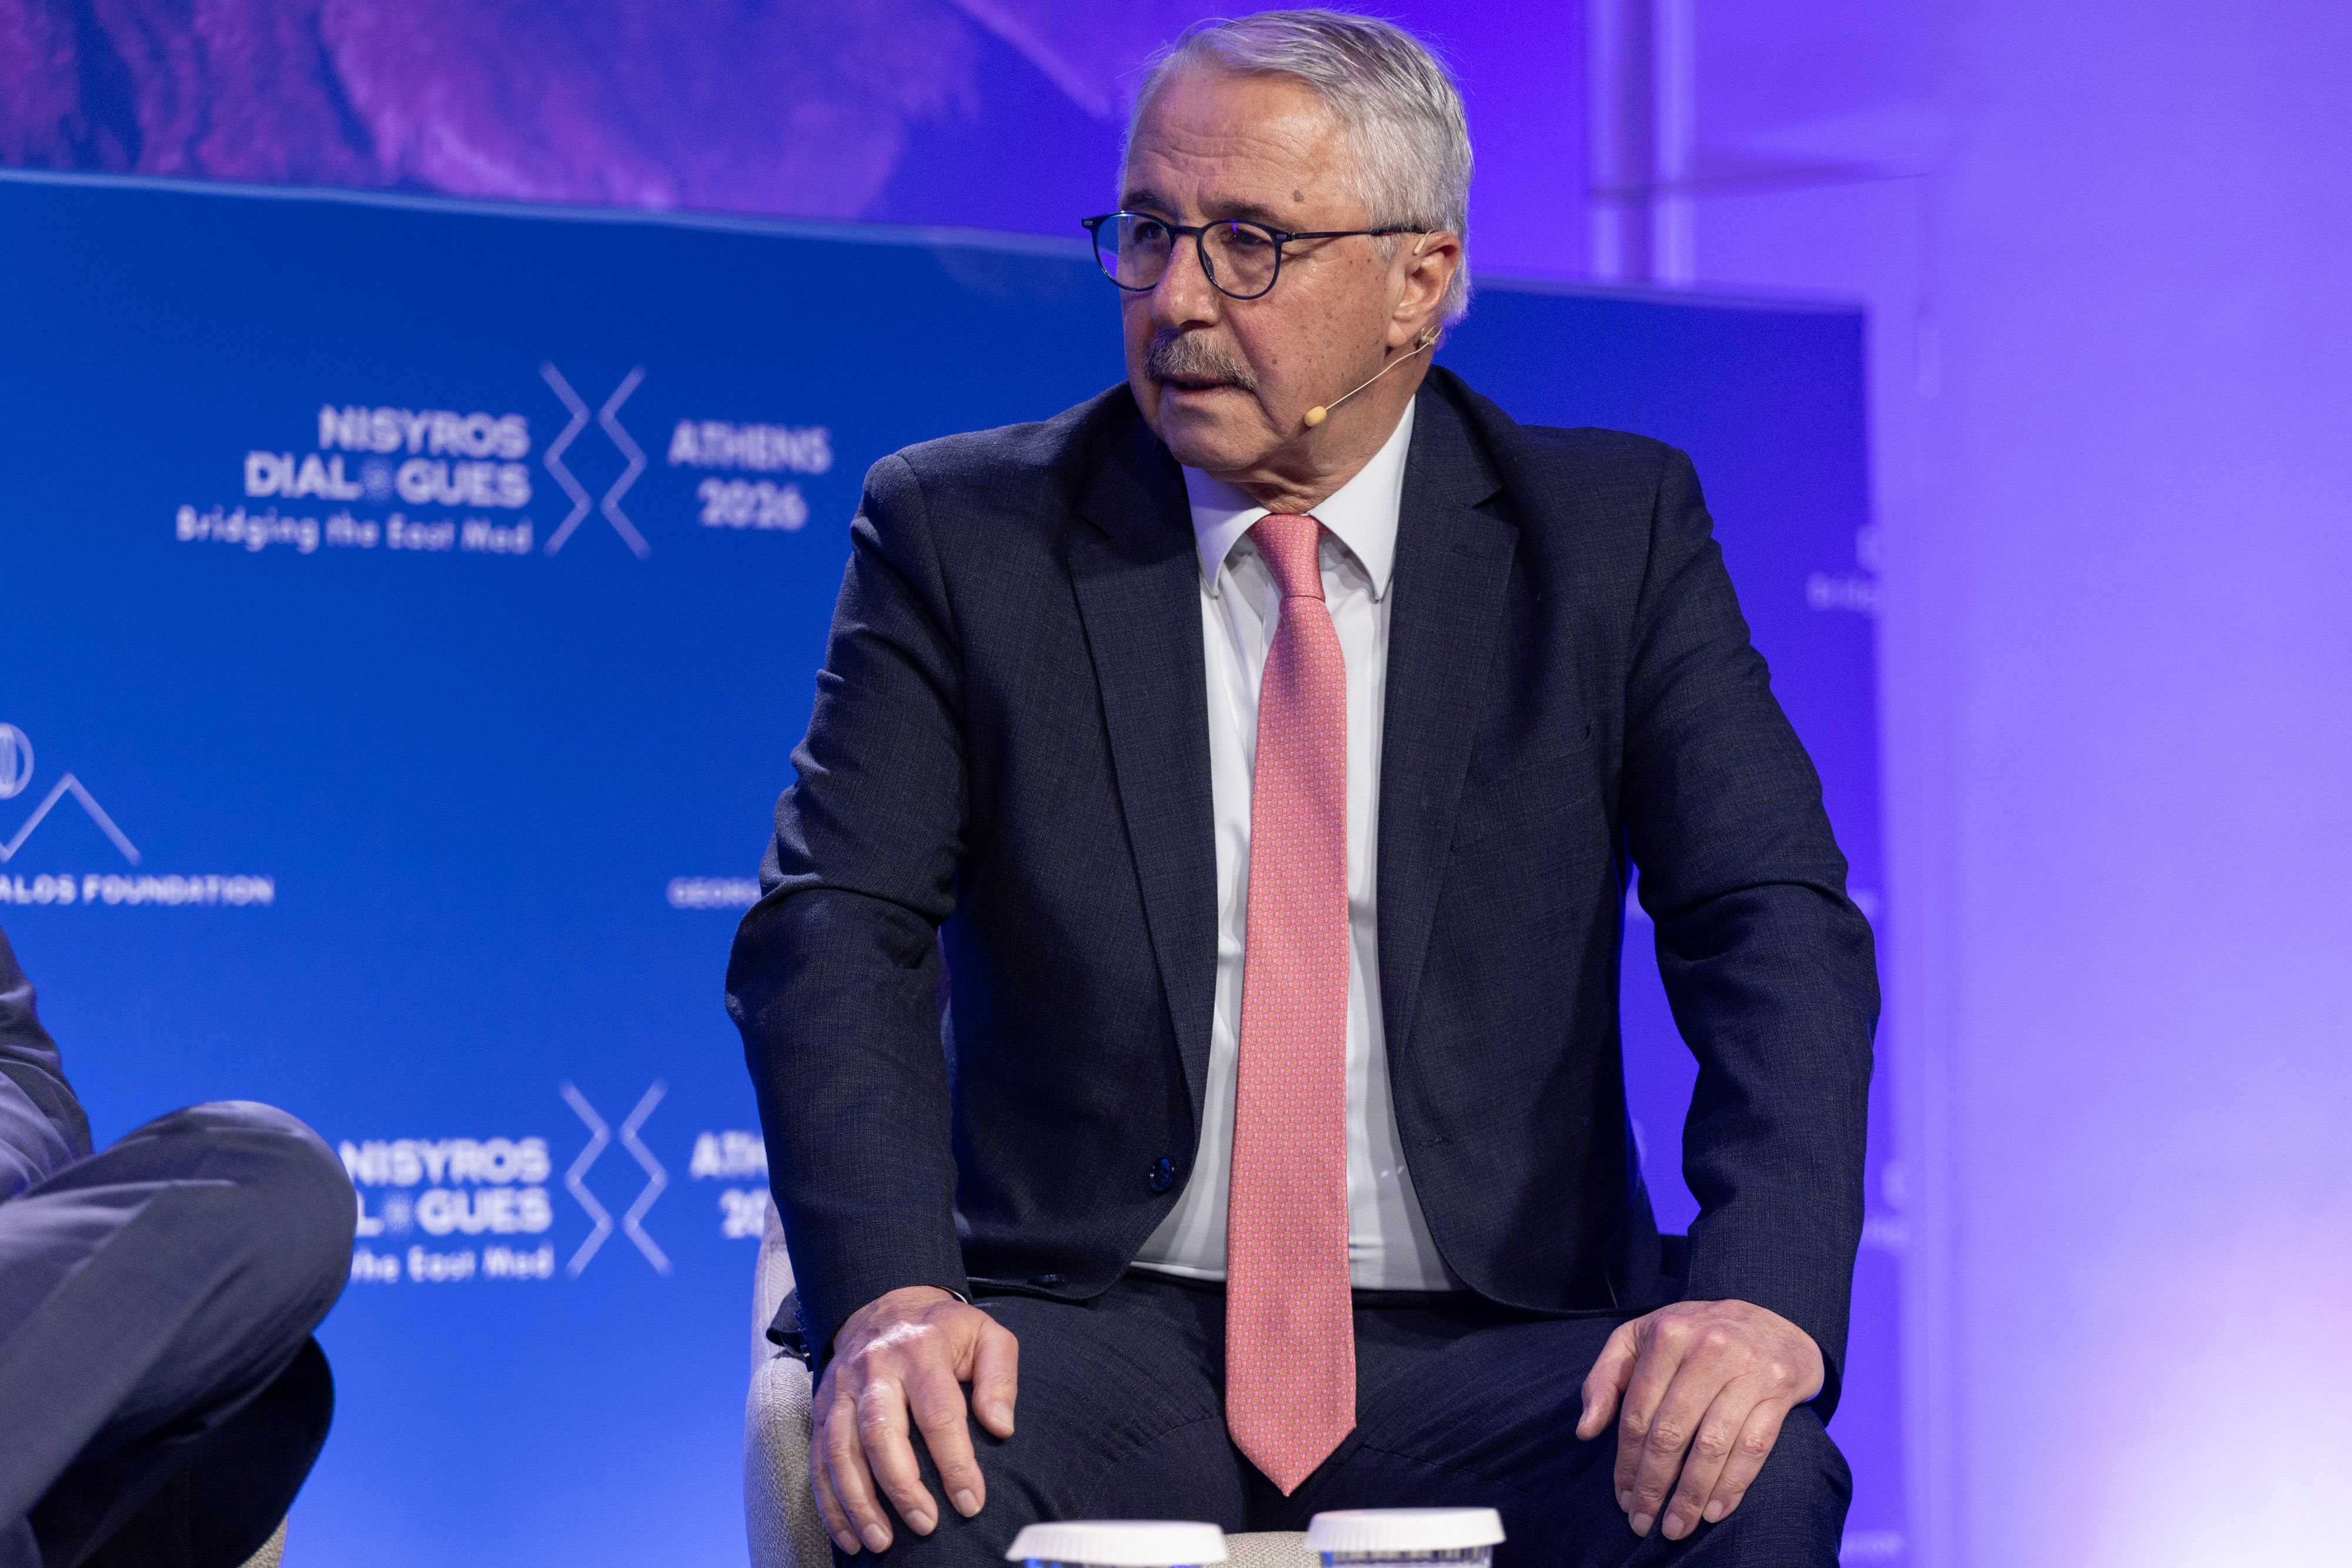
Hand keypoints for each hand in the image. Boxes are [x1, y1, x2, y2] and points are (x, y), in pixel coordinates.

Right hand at [811, 1285, 1019, 1555]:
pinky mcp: (822, 1407)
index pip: (938, 1413)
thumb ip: (1000, 1378)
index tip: (971, 1502)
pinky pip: (819, 1459)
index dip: (955, 1463)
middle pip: (881, 1433)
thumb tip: (1000, 1428)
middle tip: (926, 1525)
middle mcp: (875, 1368)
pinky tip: (848, 1534)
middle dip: (902, 1487)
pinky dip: (829, 1502)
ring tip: (881, 1541)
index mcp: (921, 1350)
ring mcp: (842, 1388)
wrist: (886, 1304)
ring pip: (841, 1451)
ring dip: (858, 1502)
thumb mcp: (986, 1336)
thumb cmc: (944, 1331)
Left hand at [1575, 1298, 1822, 1541]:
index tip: (1622, 1497)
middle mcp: (1708, 1348)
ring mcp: (1748, 1368)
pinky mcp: (1779, 1387)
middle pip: (1671, 1432)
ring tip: (1676, 1526)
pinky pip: (1754, 1446)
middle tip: (1643, 1521)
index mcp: (1668, 1334)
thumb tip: (1586, 1430)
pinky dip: (1733, 1484)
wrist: (1770, 1319)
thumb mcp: (1641, 1338)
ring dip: (1691, 1494)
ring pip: (1712, 1445)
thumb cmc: (1693, 1335)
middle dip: (1653, 1485)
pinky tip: (1714, 1511)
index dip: (1626, 1461)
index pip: (1638, 1412)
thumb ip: (1606, 1378)